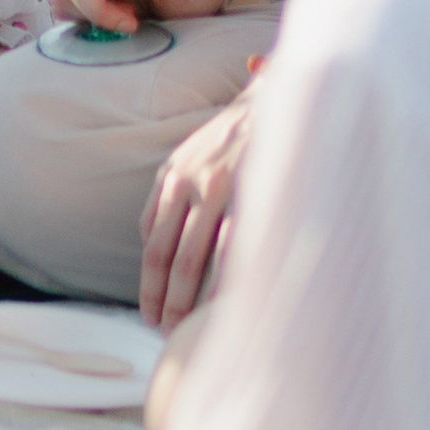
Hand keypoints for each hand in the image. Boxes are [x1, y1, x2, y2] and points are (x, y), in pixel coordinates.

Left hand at [139, 92, 256, 328]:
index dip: (148, 278)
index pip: (150, 237)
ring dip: (185, 300)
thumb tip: (154, 240)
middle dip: (162, 298)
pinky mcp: (250, 194)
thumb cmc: (240, 134)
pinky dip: (224, 283)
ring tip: (184, 329)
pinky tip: (223, 308)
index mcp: (172, 174)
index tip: (149, 308)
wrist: (281, 99)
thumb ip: (176, 191)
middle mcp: (188, 181)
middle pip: (166, 255)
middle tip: (160, 330)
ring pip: (192, 259)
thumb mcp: (196, 153)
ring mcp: (219, 189)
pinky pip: (232, 250)